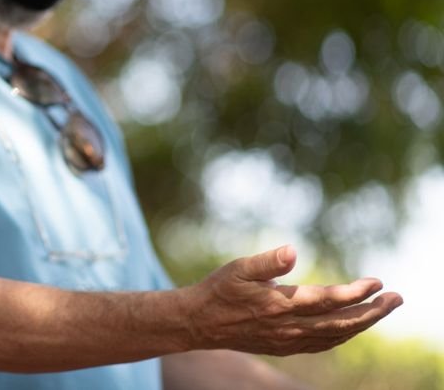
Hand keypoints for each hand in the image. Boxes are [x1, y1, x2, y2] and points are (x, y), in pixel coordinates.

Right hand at [182, 245, 402, 354]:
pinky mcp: (285, 347)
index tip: (377, 282)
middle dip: (373, 312)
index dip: (355, 293)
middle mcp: (288, 326)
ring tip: (383, 309)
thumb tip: (292, 251)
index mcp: (279, 304)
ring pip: (336, 336)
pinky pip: (323, 344)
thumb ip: (267, 261)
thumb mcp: (238, 268)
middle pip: (341, 323)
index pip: (328, 300)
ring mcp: (288, 340)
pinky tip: (351, 327)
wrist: (200, 324)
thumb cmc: (219, 290)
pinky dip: (343, 335)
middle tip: (398, 299)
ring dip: (363, 324)